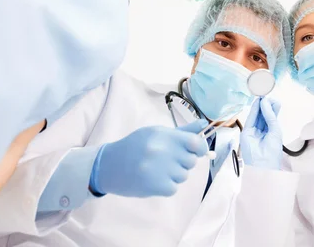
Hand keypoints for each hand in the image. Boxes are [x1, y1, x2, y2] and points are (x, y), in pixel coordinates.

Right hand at [90, 120, 208, 197]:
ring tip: (157, 170)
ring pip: (183, 176)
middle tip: (167, 160)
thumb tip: (204, 125)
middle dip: (183, 162)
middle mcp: (162, 151)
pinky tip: (153, 179)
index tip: (196, 151)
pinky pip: (173, 188)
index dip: (200, 148)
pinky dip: (166, 186)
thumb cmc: (135, 146)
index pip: (196, 143)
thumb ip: (182, 131)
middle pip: (191, 161)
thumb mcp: (156, 132)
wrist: (109, 165)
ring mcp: (159, 169)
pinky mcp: (155, 186)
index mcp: (164, 136)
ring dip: (174, 175)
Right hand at [240, 97, 282, 169]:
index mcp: (271, 132)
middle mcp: (262, 131)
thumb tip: (266, 102)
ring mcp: (253, 131)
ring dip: (260, 106)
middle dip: (265, 105)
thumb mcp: (275, 130)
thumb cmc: (272, 152)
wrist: (264, 164)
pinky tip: (258, 103)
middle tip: (267, 95)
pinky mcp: (246, 132)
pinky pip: (250, 119)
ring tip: (263, 97)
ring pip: (256, 115)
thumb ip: (270, 116)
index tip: (273, 99)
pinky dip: (254, 110)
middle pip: (263, 115)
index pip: (271, 117)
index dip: (271, 107)